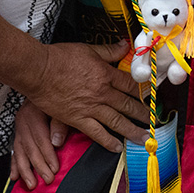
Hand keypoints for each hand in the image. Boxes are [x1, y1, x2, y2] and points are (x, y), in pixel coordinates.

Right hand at [10, 100, 68, 189]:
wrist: (43, 82)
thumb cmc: (57, 95)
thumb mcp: (61, 105)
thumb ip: (60, 123)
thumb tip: (57, 144)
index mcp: (34, 113)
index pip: (41, 139)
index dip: (48, 155)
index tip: (55, 169)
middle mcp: (23, 121)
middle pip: (30, 147)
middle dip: (38, 166)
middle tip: (47, 180)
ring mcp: (18, 127)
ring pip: (20, 151)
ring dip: (25, 170)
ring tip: (31, 184)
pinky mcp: (17, 131)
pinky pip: (14, 150)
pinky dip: (14, 164)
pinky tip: (14, 177)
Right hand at [26, 40, 148, 153]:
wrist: (39, 71)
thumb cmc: (61, 57)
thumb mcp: (88, 49)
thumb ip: (108, 51)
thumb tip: (125, 45)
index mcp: (106, 74)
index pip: (130, 84)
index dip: (143, 91)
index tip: (152, 98)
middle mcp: (102, 92)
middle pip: (127, 105)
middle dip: (142, 114)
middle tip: (154, 122)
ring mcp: (90, 108)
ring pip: (117, 121)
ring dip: (132, 131)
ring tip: (144, 138)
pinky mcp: (77, 119)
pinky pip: (96, 133)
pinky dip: (108, 141)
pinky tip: (117, 147)